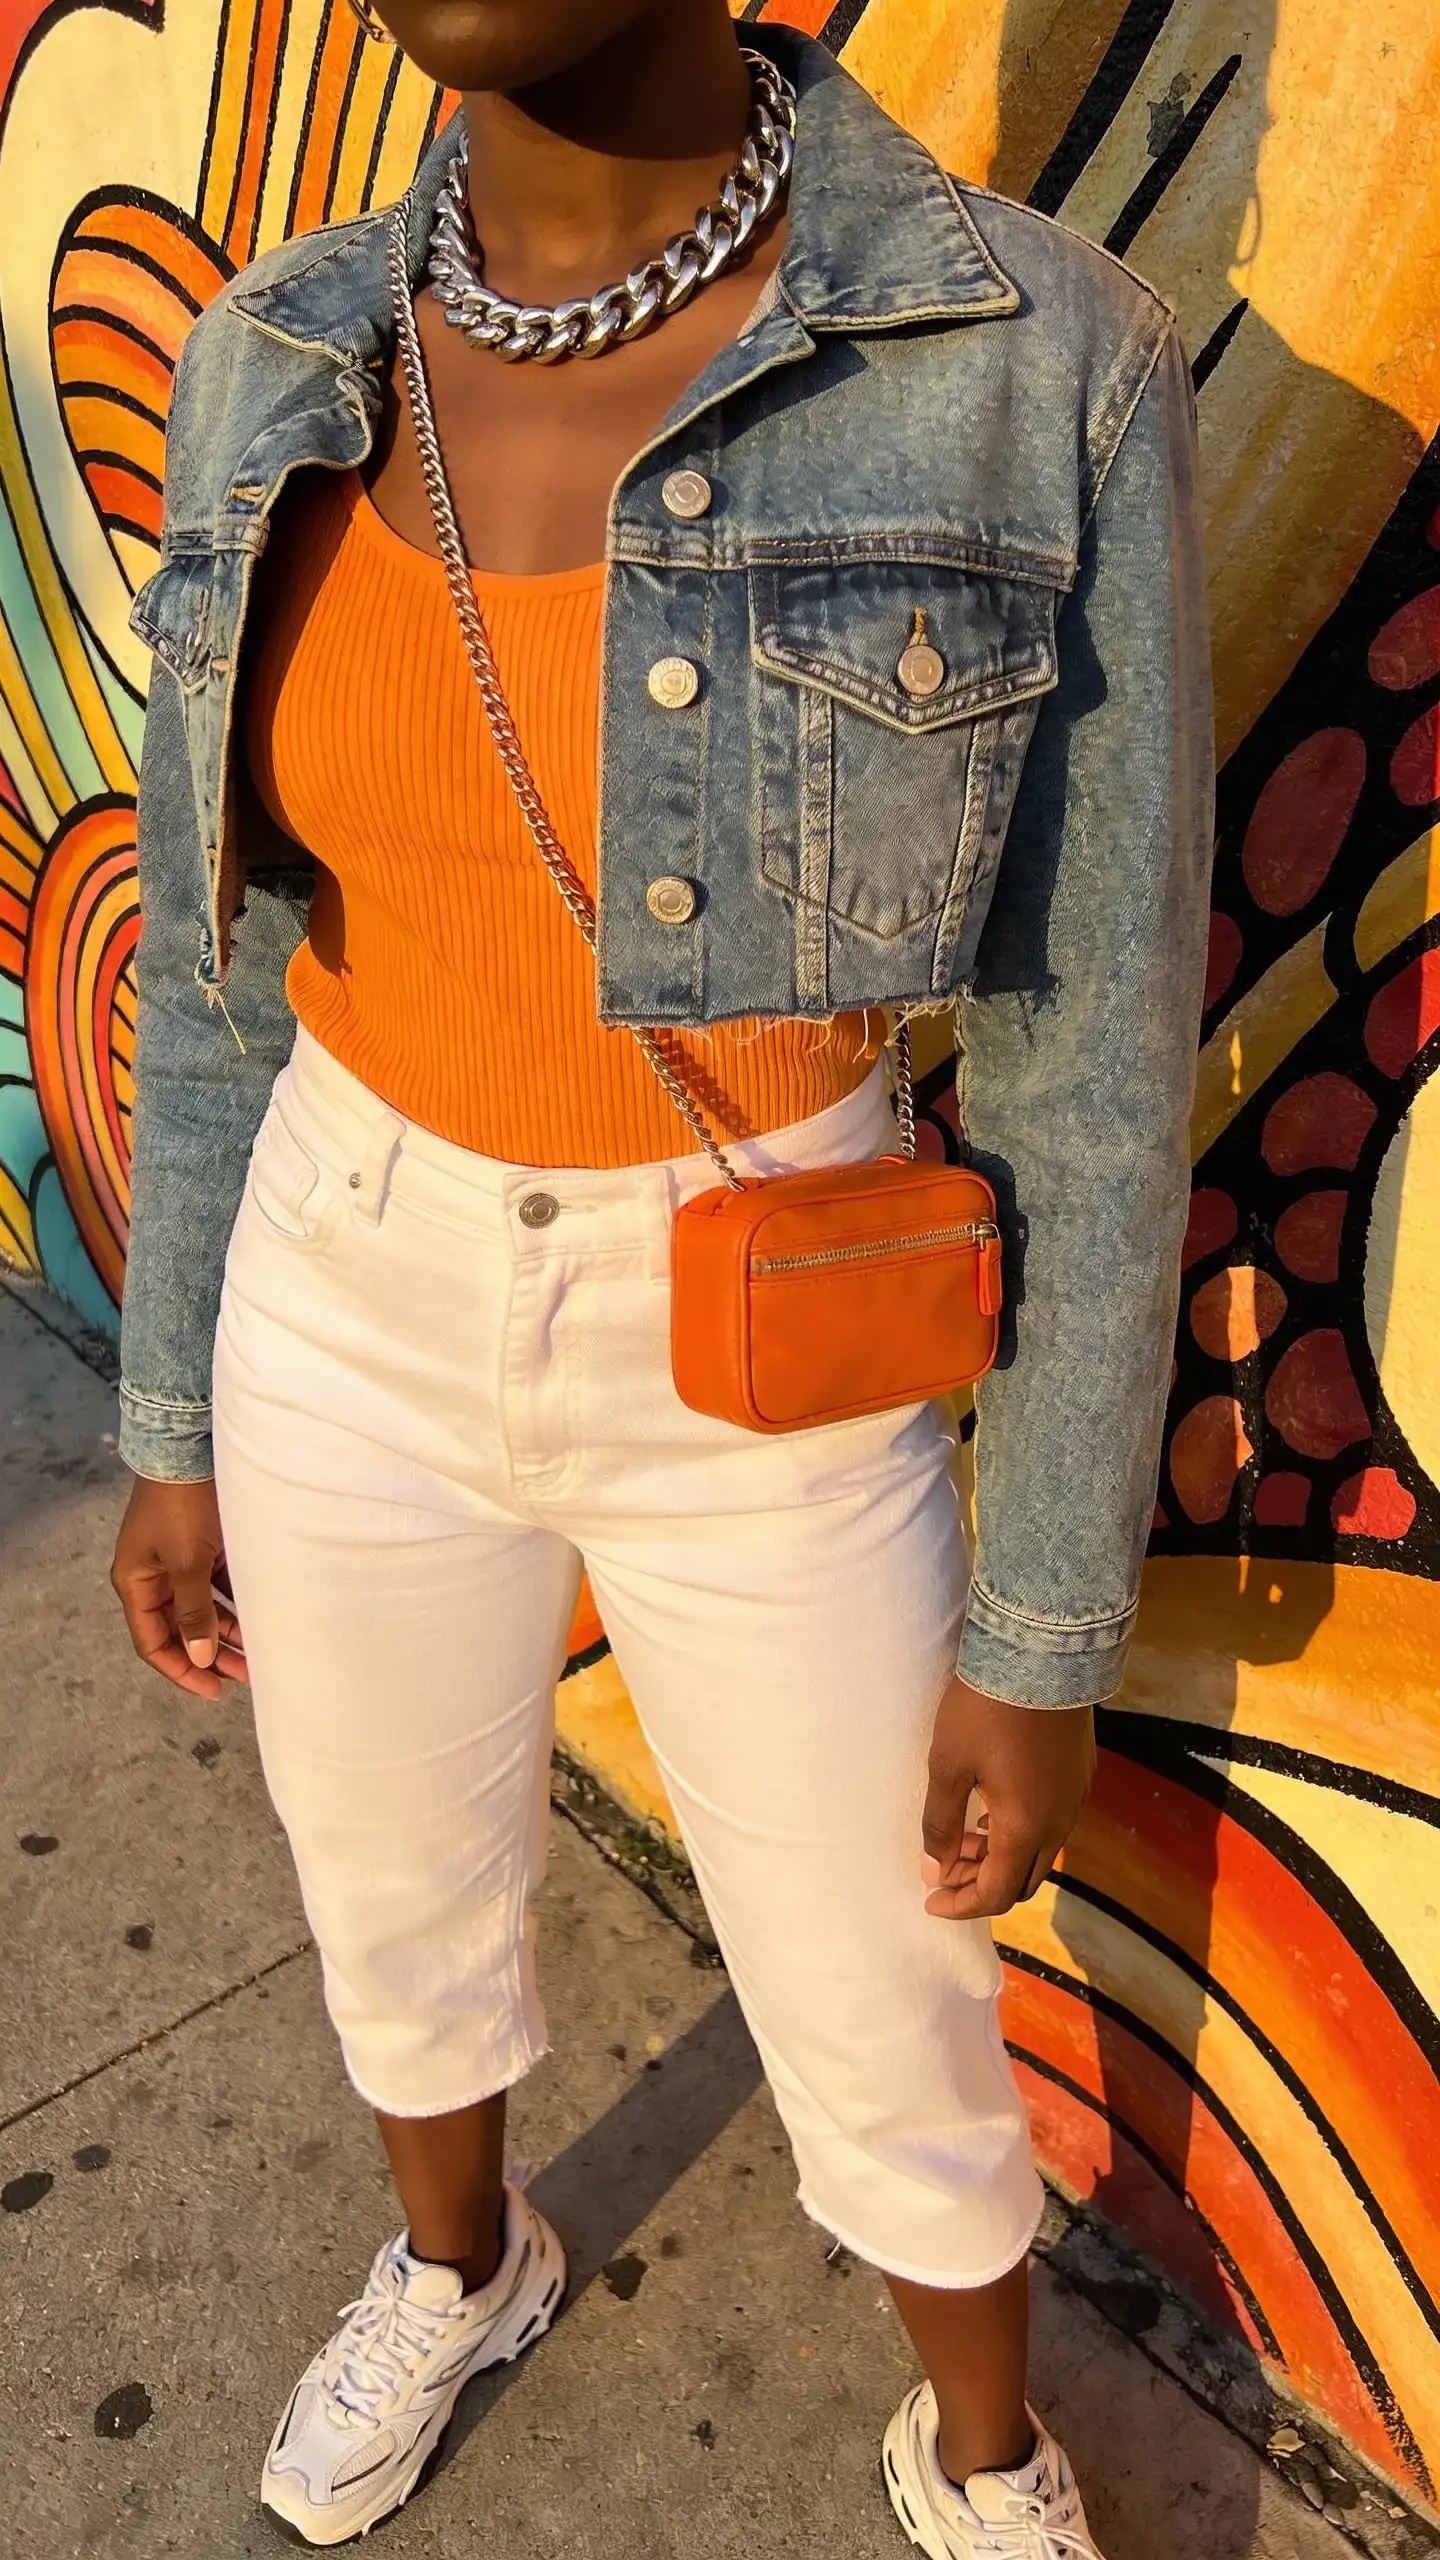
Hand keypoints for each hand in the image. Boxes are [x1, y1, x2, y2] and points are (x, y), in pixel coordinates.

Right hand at [111, 1476, 247, 1699]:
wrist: (189, 1447)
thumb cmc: (181, 1506)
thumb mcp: (187, 1563)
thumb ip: (193, 1612)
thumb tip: (201, 1658)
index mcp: (136, 1584)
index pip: (153, 1643)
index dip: (182, 1670)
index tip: (215, 1690)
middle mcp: (153, 1577)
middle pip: (180, 1630)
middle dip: (211, 1655)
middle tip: (246, 1676)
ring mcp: (178, 1561)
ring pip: (203, 1610)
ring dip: (227, 1631)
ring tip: (258, 1654)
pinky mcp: (202, 1545)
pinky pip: (218, 1587)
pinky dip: (235, 1604)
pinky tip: (260, 1619)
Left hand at [921, 1675, 1095, 1919]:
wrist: (1042, 1653)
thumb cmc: (985, 1710)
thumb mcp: (947, 1765)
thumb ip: (940, 1823)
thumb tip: (934, 1867)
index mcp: (1025, 1830)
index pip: (995, 1893)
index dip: (960, 1904)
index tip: (930, 1899)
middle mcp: (1059, 1823)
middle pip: (1023, 1881)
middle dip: (981, 1884)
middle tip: (944, 1868)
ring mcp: (1075, 1797)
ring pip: (1041, 1852)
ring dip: (1002, 1856)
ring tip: (963, 1836)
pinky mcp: (1081, 1772)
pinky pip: (1053, 1822)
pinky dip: (1021, 1831)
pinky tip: (993, 1807)